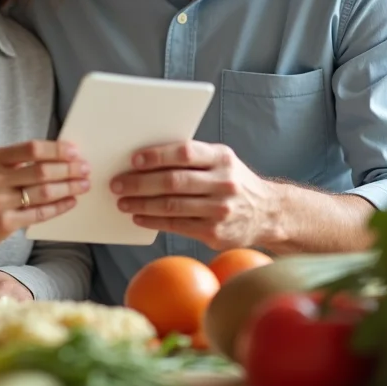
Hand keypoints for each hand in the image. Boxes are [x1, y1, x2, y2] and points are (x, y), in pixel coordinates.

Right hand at [0, 139, 89, 250]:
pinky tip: (71, 202)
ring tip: (84, 184)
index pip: (31, 149)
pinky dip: (59, 207)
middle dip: (68, 169)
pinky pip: (39, 214)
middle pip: (41, 171)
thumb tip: (58, 155)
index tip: (75, 151)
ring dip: (69, 188)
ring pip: (43, 193)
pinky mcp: (5, 223)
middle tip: (85, 168)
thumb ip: (17, 161)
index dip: (56, 150)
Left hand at [111, 140, 273, 249]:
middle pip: (174, 181)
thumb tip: (146, 158)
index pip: (185, 153)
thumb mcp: (221, 161)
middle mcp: (223, 182)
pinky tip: (139, 216)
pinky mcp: (215, 232)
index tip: (133, 160)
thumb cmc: (233, 181)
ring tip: (123, 201)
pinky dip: (153, 220)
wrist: (268, 212)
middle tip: (117, 184)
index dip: (157, 156)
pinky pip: (176, 225)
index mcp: (222, 158)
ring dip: (142, 203)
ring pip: (172, 206)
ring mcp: (220, 209)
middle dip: (140, 183)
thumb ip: (193, 158)